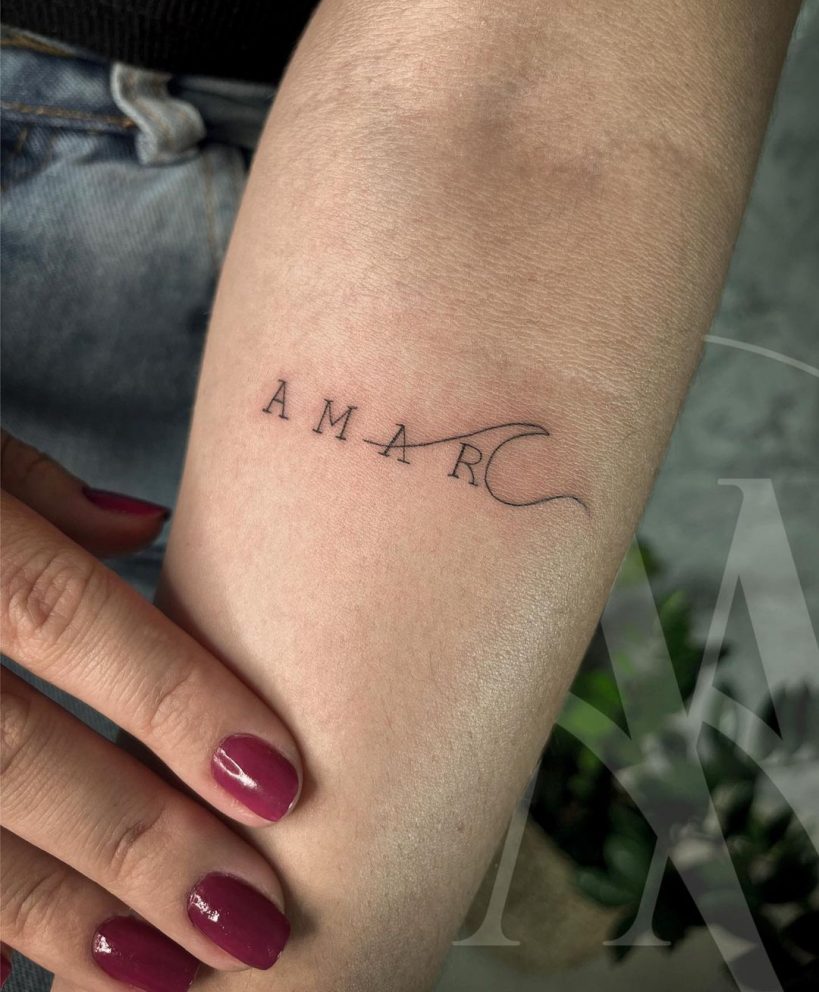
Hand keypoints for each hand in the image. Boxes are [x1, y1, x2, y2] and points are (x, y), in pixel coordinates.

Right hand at [0, 432, 299, 989]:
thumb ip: (32, 488)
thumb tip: (148, 529)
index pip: (59, 613)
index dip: (171, 701)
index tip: (280, 781)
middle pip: (3, 753)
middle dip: (131, 844)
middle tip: (251, 919)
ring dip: (42, 921)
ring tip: (159, 979)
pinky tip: (16, 980)